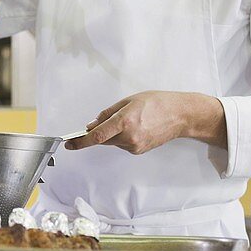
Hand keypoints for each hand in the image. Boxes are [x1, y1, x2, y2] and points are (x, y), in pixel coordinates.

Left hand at [65, 91, 226, 153]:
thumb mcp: (129, 100)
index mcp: (124, 121)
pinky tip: (135, 127)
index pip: (97, 136)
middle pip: (103, 139)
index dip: (80, 141)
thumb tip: (92, 125)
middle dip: (97, 133)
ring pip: (113, 142)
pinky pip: (122, 144)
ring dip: (112, 134)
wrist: (181, 115)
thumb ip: (108, 113)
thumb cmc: (157, 103)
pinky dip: (122, 137)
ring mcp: (135, 146)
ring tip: (130, 120)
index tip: (69, 143)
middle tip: (100, 124)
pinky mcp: (139, 150)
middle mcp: (129, 137)